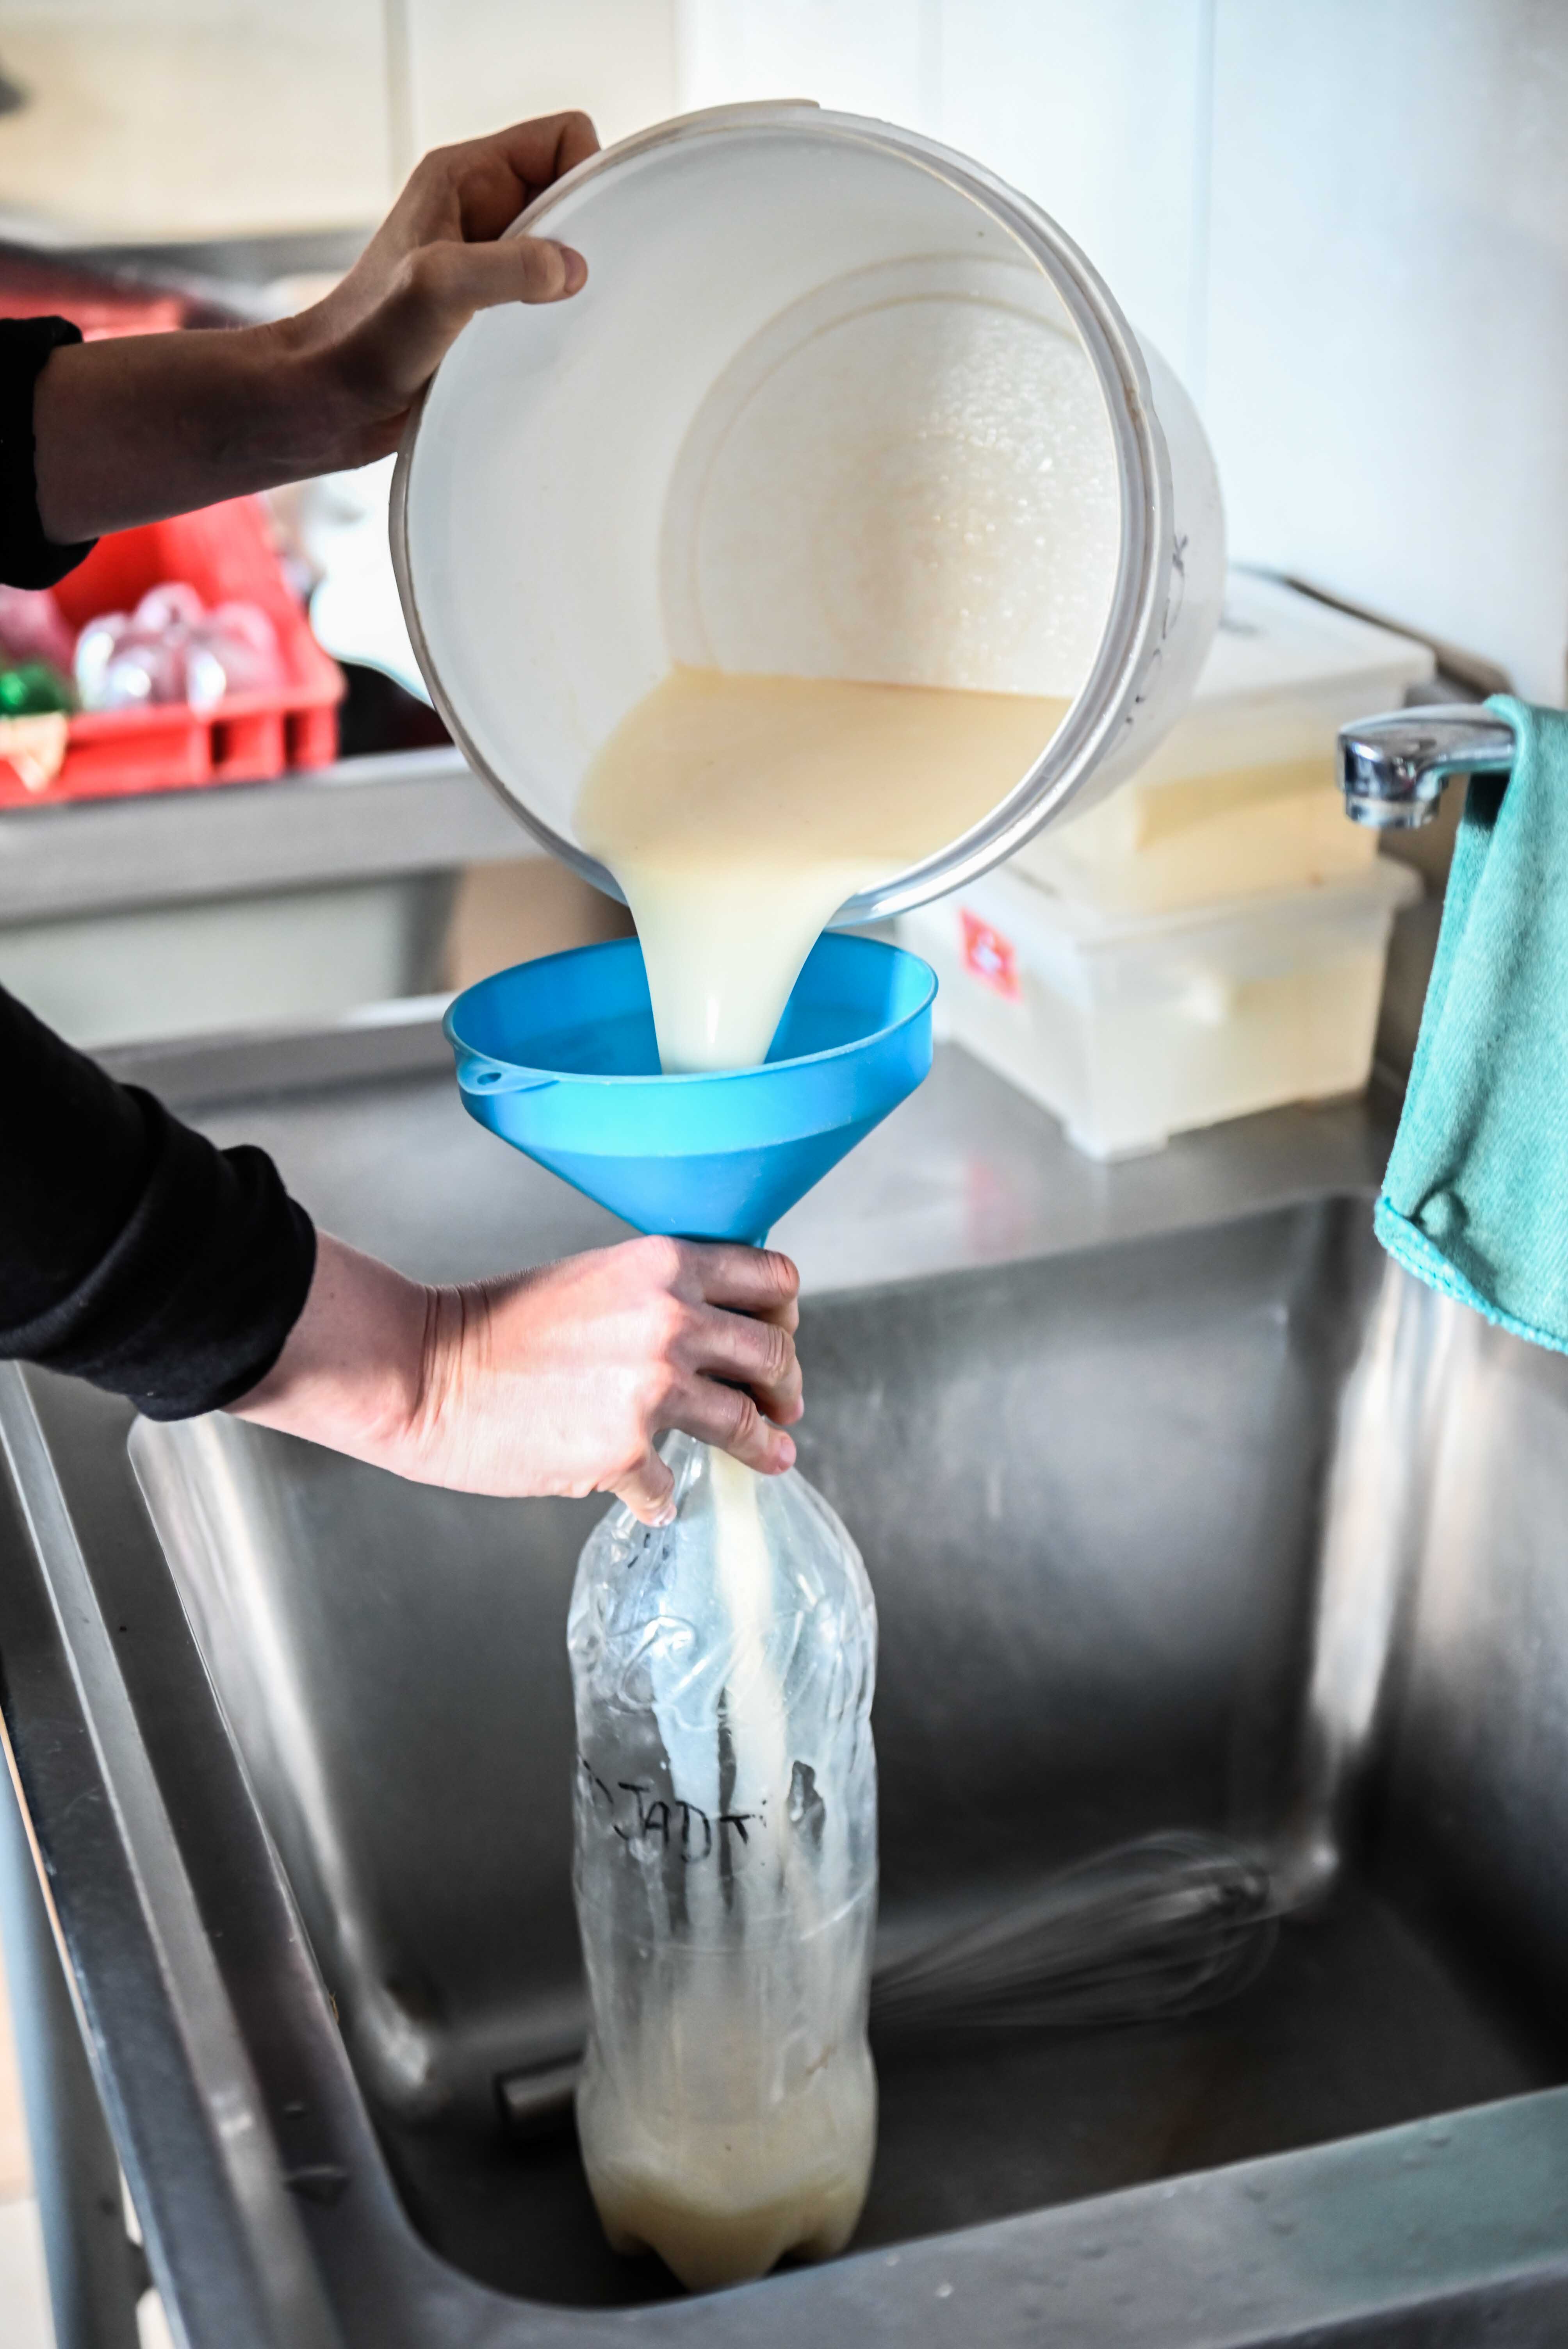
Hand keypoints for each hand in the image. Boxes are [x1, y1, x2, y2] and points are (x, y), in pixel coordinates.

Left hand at [35, 113, 598, 542]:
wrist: (329, 403)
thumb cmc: (366, 339)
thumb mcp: (438, 288)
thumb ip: (508, 268)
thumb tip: (574, 268)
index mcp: (465, 175)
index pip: (562, 138)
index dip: (587, 177)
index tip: (582, 241)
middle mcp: (480, 208)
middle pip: (571, 193)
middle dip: (584, 235)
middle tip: (568, 289)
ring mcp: (485, 259)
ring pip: (563, 248)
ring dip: (569, 285)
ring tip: (546, 322)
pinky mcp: (488, 307)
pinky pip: (547, 295)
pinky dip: (554, 319)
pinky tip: (538, 349)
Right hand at [232, 1230, 802, 1524]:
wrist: (425, 1369)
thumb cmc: (497, 1327)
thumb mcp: (596, 1282)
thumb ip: (658, 1299)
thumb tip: (710, 1338)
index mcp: (666, 1266)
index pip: (772, 1279)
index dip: (784, 1315)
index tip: (779, 1340)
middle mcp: (672, 1319)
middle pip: (773, 1353)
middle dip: (784, 1386)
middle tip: (784, 1408)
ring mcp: (653, 1387)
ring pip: (744, 1420)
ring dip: (764, 1446)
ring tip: (775, 1458)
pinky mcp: (626, 1449)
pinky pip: (671, 1484)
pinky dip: (663, 1496)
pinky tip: (651, 1498)